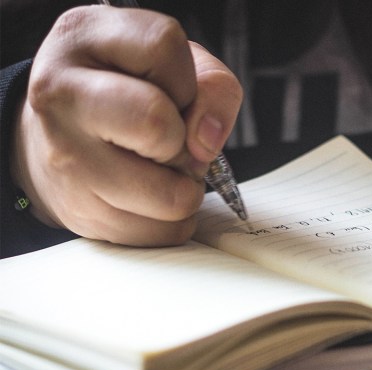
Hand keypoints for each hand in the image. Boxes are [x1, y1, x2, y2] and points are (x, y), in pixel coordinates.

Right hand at [10, 6, 241, 246]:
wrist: (60, 138)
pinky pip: (166, 232)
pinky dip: (173, 218)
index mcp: (83, 37)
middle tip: (170, 138)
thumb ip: (212, 86)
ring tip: (160, 167)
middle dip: (184, 139)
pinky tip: (147, 193)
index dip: (186, 76)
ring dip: (185, 186)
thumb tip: (207, 141)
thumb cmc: (129, 93)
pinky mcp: (82, 215)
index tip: (171, 90)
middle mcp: (61, 95)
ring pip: (171, 196)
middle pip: (158, 125)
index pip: (163, 48)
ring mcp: (66, 160)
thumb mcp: (173, 64)